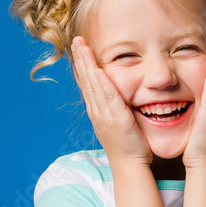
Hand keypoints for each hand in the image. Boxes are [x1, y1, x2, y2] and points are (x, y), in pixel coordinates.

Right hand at [71, 36, 152, 167]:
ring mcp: (104, 115)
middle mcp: (96, 111)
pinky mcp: (116, 118)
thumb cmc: (128, 148)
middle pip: (85, 81)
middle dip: (80, 59)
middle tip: (75, 40)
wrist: (129, 166)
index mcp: (97, 112)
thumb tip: (118, 99)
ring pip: (93, 85)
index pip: (86, 85)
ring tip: (81, 46)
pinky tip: (96, 69)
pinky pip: (107, 96)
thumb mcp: (118, 125)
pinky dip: (101, 82)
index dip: (81, 66)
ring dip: (87, 64)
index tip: (78, 50)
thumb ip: (116, 110)